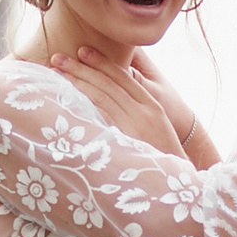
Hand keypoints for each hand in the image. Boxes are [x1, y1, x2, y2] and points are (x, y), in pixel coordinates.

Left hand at [52, 45, 186, 156]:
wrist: (178, 185)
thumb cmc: (163, 157)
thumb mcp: (155, 127)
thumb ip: (135, 111)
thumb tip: (108, 100)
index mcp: (152, 105)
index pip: (123, 77)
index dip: (101, 63)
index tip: (81, 51)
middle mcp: (144, 112)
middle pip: (108, 84)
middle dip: (82, 69)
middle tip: (57, 58)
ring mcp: (135, 127)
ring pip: (102, 98)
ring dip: (77, 83)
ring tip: (57, 73)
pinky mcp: (126, 142)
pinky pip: (102, 120)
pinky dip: (84, 107)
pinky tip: (67, 99)